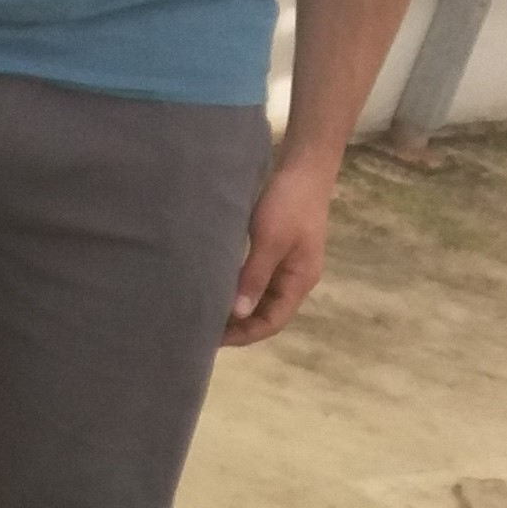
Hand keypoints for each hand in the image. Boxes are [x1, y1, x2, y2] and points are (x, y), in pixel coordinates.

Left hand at [226, 151, 332, 345]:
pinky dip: (240, 290)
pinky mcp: (277, 251)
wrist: (303, 168)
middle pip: (267, 315)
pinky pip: (257, 281)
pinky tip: (219, 289)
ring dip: (238, 310)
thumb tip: (238, 314)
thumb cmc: (288, 204)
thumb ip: (254, 277)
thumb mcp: (269, 241)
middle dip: (239, 327)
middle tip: (203, 330)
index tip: (213, 339)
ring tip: (207, 314)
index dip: (245, 335)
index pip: (272, 323)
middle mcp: (295, 279)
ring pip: (261, 299)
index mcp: (299, 281)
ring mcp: (287, 265)